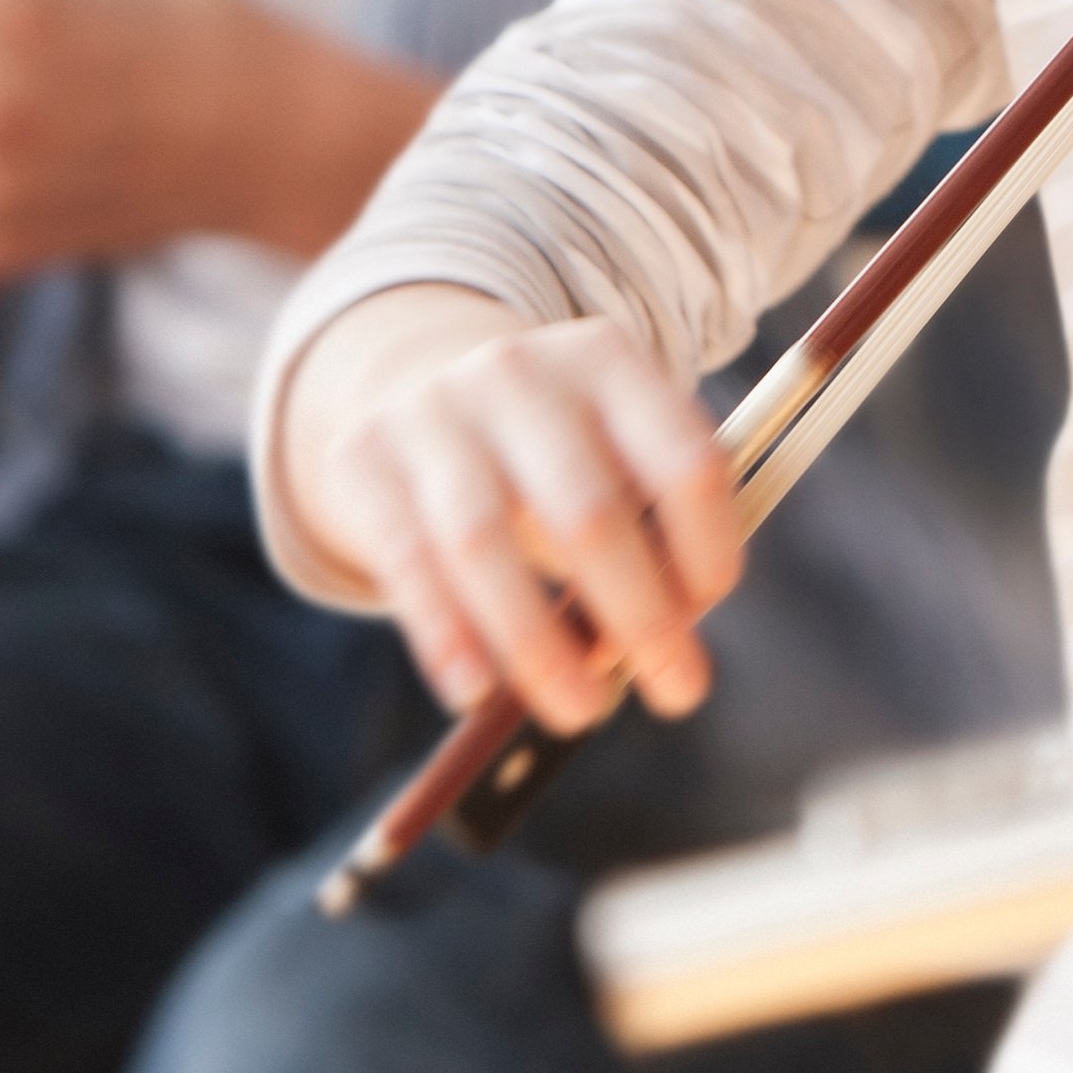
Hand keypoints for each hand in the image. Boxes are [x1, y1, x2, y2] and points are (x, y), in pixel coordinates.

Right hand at [285, 287, 738, 725]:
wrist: (418, 382)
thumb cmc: (552, 447)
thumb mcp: (613, 453)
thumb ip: (648, 532)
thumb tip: (660, 644)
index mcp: (609, 362)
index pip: (682, 458)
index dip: (706, 544)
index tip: (708, 610)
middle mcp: (520, 374)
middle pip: (587, 511)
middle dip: (639, 617)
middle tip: (679, 693)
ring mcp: (433, 414)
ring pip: (484, 544)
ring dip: (539, 645)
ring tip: (580, 710)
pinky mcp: (364, 461)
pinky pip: (408, 563)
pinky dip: (447, 637)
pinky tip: (477, 694)